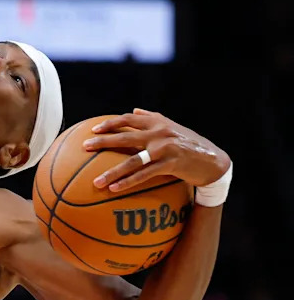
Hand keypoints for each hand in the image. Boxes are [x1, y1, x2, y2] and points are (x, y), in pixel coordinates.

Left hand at [83, 109, 230, 191]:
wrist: (214, 161)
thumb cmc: (190, 144)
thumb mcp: (173, 127)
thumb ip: (152, 118)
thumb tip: (134, 110)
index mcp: (158, 122)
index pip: (129, 119)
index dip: (110, 124)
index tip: (93, 130)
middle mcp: (159, 133)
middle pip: (125, 136)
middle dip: (102, 142)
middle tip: (84, 147)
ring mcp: (164, 149)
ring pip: (132, 160)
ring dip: (111, 172)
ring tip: (95, 182)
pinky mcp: (170, 165)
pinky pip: (144, 175)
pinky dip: (128, 182)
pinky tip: (114, 189)